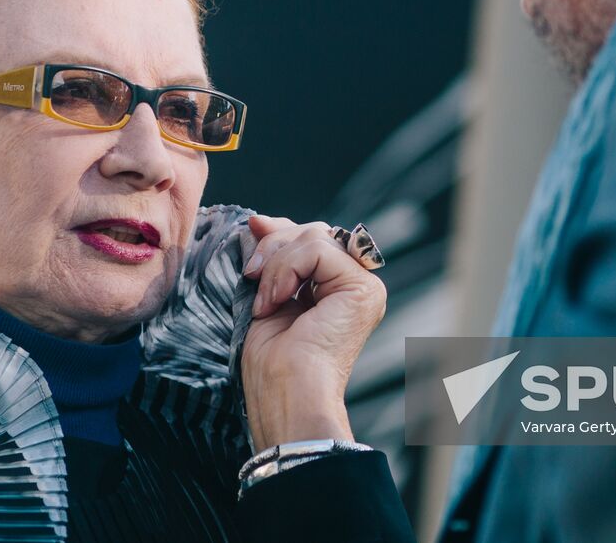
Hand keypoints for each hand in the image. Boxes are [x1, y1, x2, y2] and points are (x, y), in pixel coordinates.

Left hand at [239, 214, 386, 452]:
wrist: (284, 395)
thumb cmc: (272, 362)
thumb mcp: (266, 293)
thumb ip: (273, 256)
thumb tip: (259, 220)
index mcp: (336, 287)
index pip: (312, 236)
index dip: (280, 231)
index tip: (252, 230)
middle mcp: (355, 284)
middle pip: (314, 230)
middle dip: (274, 245)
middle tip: (252, 276)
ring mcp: (364, 286)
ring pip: (314, 236)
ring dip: (277, 264)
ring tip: (266, 301)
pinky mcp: (363, 290)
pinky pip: (317, 249)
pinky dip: (286, 270)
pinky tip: (277, 301)